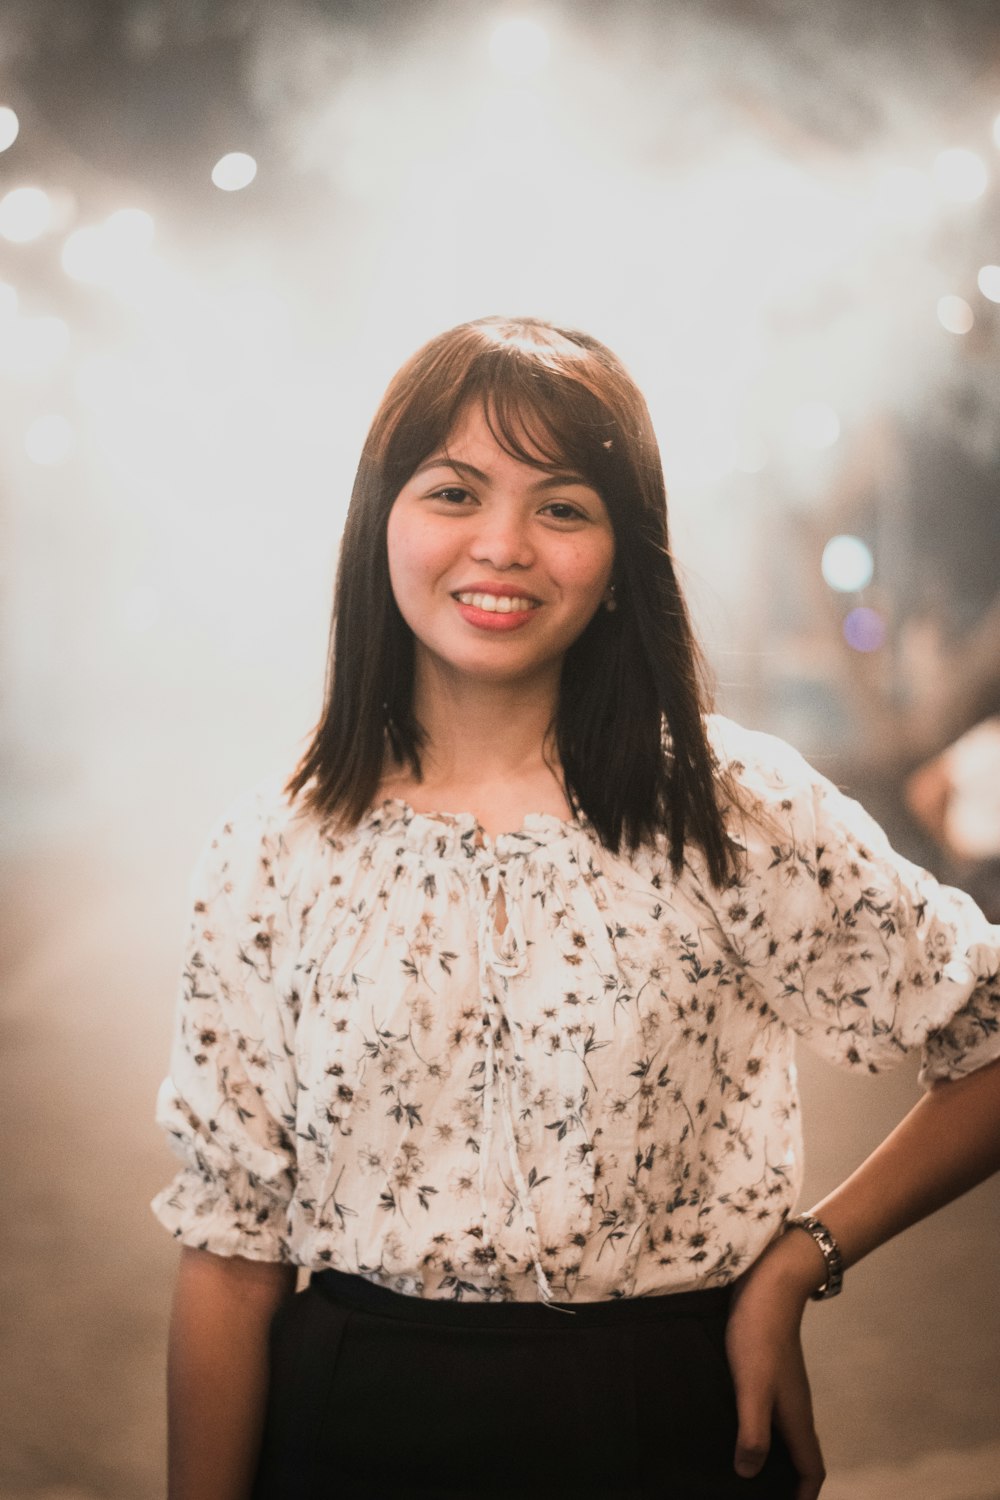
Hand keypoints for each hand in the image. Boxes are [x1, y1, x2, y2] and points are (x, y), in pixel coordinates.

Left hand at [725, 1237, 825, 1497]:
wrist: (767, 1284)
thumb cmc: (759, 1335)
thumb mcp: (752, 1387)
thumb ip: (753, 1432)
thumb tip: (748, 1473)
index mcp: (797, 1417)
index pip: (812, 1469)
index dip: (804, 1495)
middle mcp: (795, 1406)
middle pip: (799, 1456)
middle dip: (787, 1481)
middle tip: (756, 1493)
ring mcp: (783, 1387)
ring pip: (783, 1433)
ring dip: (771, 1455)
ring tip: (740, 1469)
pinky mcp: (768, 1371)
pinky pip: (768, 1412)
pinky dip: (757, 1429)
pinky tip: (729, 1425)